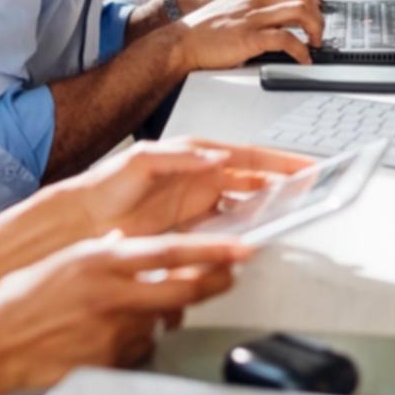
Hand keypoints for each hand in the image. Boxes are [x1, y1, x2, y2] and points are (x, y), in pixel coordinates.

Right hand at [0, 235, 252, 394]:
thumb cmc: (19, 303)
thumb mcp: (66, 261)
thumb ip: (104, 256)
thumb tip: (128, 247)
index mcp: (100, 261)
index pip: (170, 252)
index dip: (213, 251)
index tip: (242, 249)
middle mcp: (111, 295)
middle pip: (183, 291)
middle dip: (214, 284)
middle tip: (228, 278)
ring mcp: (112, 332)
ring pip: (160, 324)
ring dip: (157, 320)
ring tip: (120, 318)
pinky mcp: (109, 363)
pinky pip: (138, 352)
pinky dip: (134, 346)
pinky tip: (105, 341)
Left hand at [62, 139, 311, 238]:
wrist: (83, 220)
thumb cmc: (107, 184)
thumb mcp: (141, 160)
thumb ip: (181, 157)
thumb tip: (216, 157)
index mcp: (197, 157)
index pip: (249, 158)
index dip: (279, 162)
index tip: (304, 166)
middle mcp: (202, 179)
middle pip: (255, 182)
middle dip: (285, 184)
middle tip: (312, 190)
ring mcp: (199, 205)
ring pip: (246, 206)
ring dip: (269, 208)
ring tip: (292, 212)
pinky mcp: (191, 229)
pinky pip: (227, 229)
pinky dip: (245, 232)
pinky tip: (255, 237)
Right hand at [172, 0, 324, 68]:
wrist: (182, 42)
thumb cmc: (203, 33)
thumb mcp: (232, 15)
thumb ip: (252, 16)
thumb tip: (272, 29)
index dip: (311, 7)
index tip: (314, 21)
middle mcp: (256, 2)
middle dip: (319, 17)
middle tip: (319, 34)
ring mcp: (254, 19)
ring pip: (300, 13)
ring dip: (315, 30)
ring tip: (315, 44)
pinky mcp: (251, 38)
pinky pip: (287, 39)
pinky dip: (301, 50)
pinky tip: (302, 59)